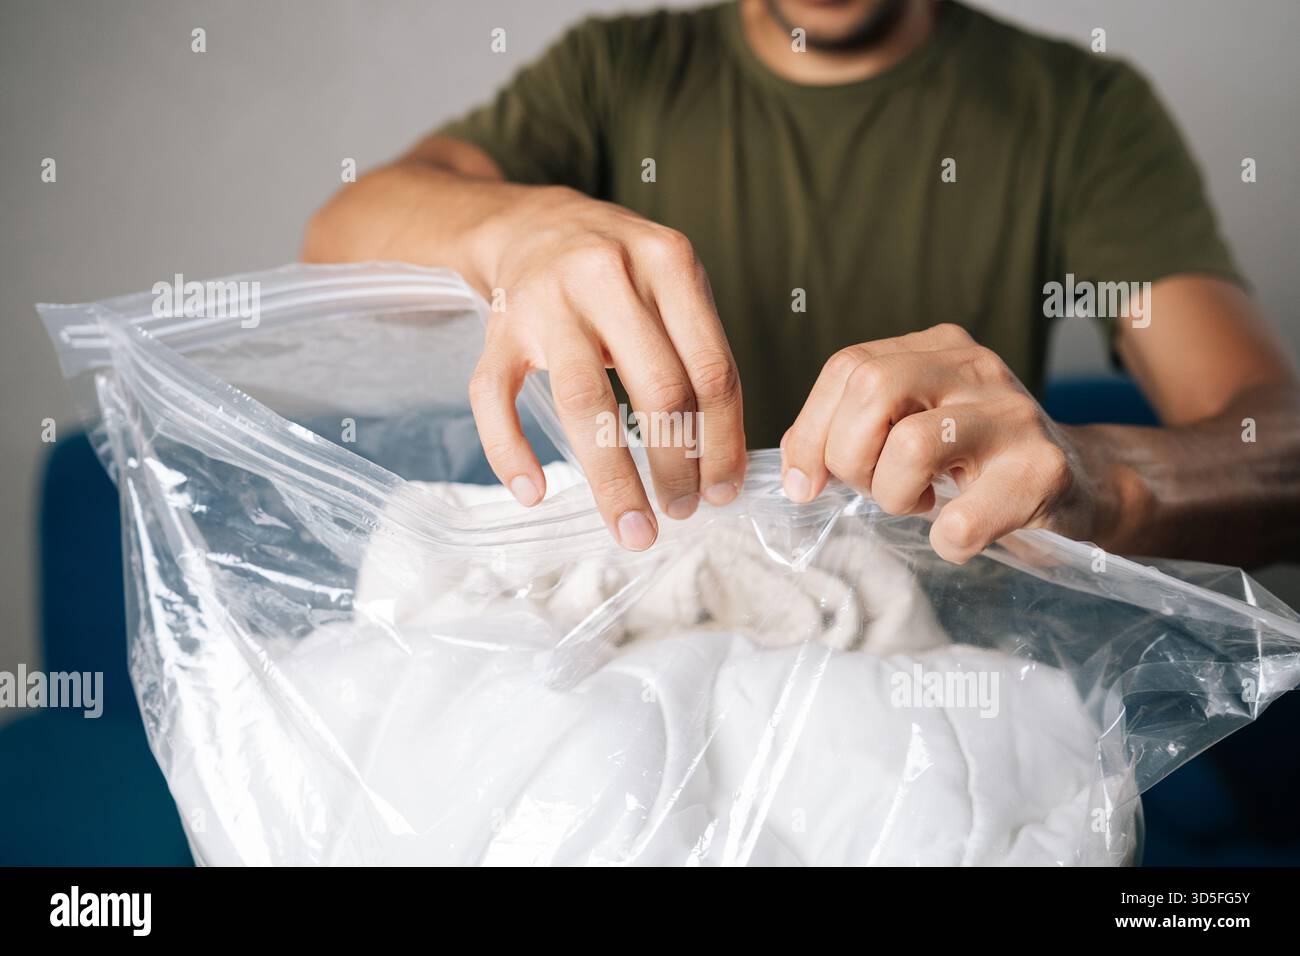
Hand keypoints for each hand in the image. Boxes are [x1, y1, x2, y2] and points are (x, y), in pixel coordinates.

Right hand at [465, 186, 746, 549]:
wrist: (534, 222)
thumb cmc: (620, 271)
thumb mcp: (673, 284)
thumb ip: (699, 352)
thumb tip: (724, 460)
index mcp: (668, 263)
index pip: (710, 370)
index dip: (722, 442)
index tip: (723, 491)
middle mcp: (607, 274)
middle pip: (657, 390)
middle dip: (676, 466)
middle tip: (681, 512)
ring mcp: (547, 300)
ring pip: (584, 402)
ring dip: (613, 478)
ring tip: (632, 527)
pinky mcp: (498, 325)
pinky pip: (496, 397)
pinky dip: (510, 450)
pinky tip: (534, 492)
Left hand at [780, 324, 1116, 562]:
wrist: (1081, 481)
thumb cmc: (979, 458)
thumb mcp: (916, 422)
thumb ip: (854, 426)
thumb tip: (795, 464)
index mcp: (937, 349)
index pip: (847, 366)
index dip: (810, 430)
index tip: (804, 483)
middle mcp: (976, 368)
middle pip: (872, 390)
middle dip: (849, 457)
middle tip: (872, 488)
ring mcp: (1014, 415)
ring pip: (911, 444)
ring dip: (894, 496)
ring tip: (918, 503)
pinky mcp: (1043, 471)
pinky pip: (962, 518)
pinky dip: (946, 540)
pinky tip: (957, 534)